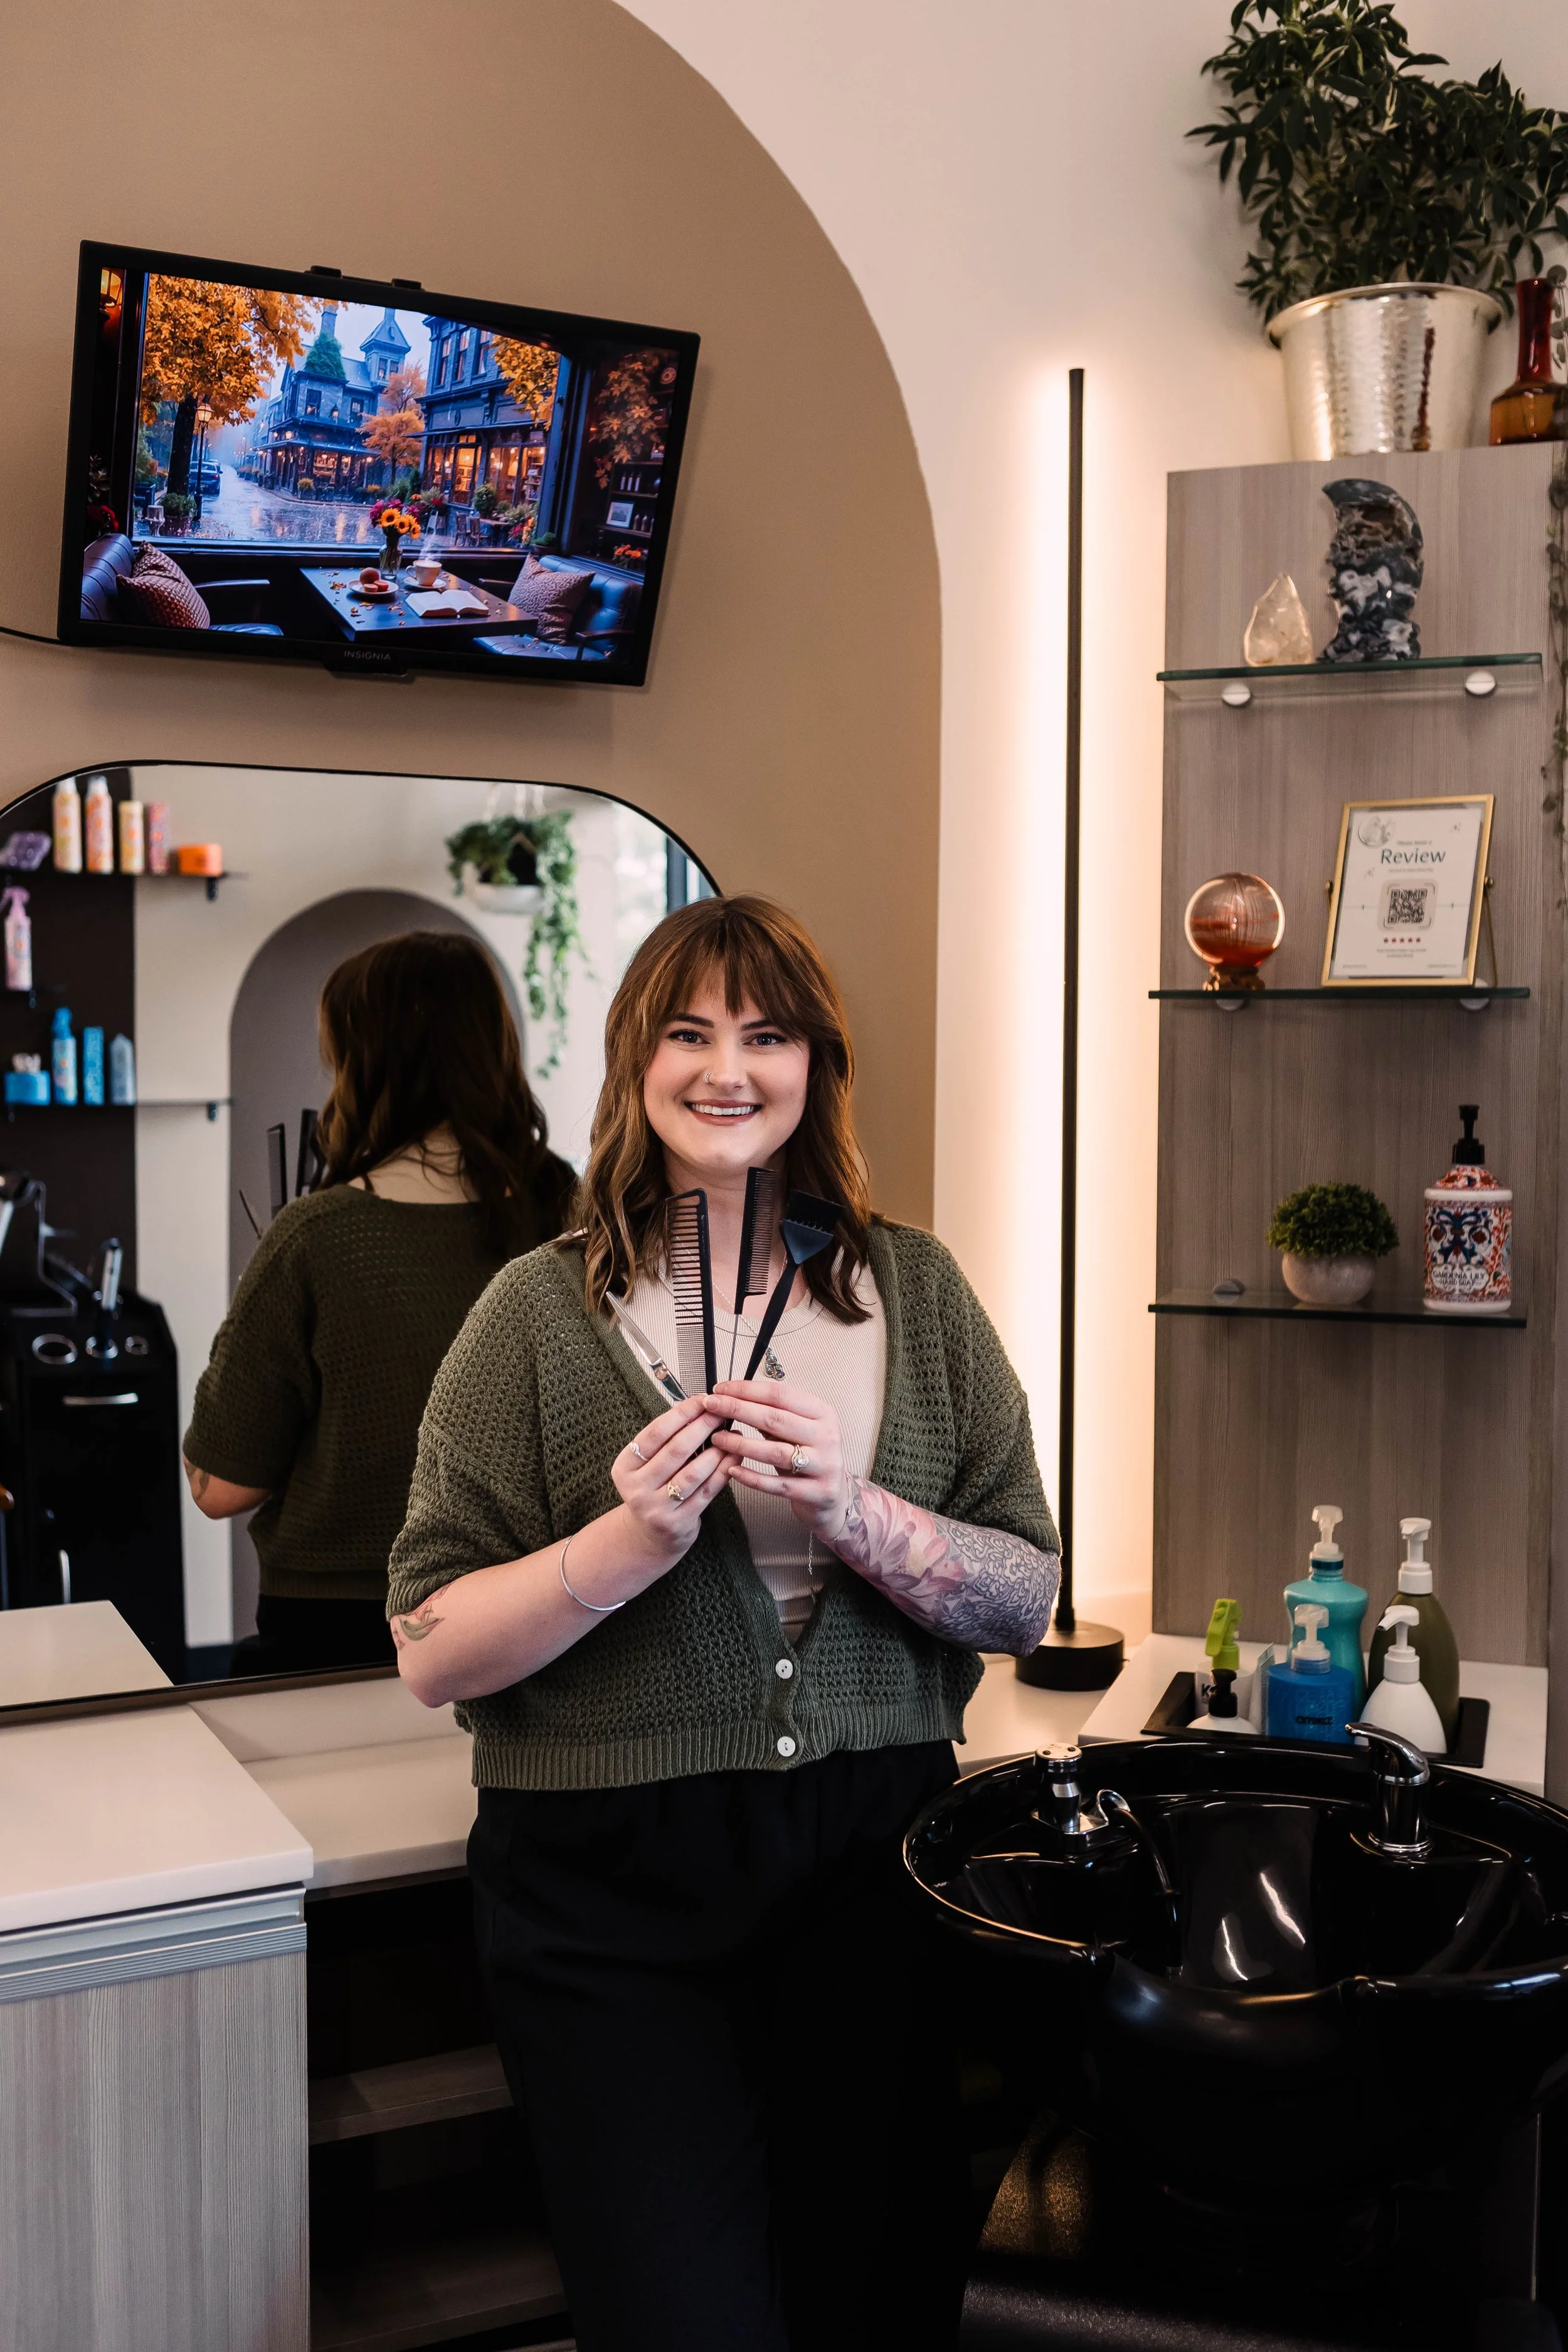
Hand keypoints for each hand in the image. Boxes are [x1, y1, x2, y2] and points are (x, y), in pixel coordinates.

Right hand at [611, 1395, 731, 1569]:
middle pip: (675, 1451)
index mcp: (625, 1466)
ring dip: (717, 1450)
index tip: (702, 1399)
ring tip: (732, 1434)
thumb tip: (701, 1406)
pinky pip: (706, 1492)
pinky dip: (723, 1472)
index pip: (655, 1433)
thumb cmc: (653, 1489)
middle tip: (722, 1412)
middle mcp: (636, 1488)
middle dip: (702, 1427)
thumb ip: (666, 1440)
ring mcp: (656, 1508)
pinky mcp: (678, 1522)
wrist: (649, 1535)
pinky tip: (734, 1458)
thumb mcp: (646, 1465)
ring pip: (693, 1473)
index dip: (682, 1413)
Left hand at [708, 1378, 849, 1543]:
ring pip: (775, 1452)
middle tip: (711, 1406)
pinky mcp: (817, 1492)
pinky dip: (752, 1477)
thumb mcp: (796, 1430)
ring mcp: (824, 1465)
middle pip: (775, 1418)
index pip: (780, 1394)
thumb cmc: (808, 1457)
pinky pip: (778, 1485)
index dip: (747, 1390)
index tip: (721, 1389)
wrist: (835, 1496)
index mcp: (822, 1413)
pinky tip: (731, 1470)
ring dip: (740, 1444)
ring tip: (716, 1438)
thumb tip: (731, 1398)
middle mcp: (827, 1436)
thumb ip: (772, 1415)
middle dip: (738, 1410)